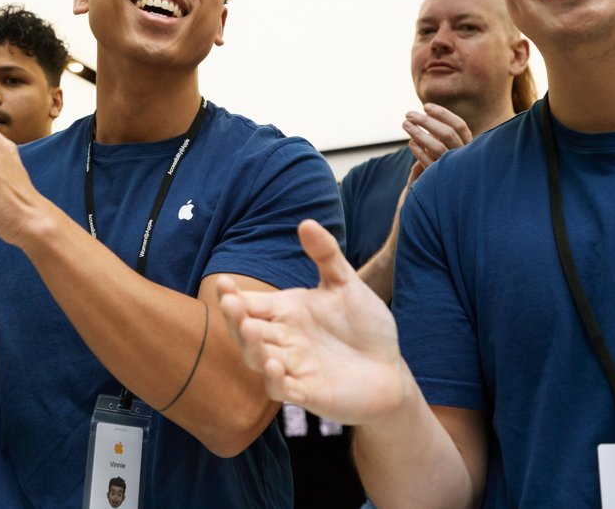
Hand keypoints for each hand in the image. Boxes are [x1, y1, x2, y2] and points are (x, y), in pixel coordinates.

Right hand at [217, 220, 406, 425]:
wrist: (390, 371)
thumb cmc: (365, 328)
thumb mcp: (348, 286)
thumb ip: (326, 256)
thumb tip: (305, 222)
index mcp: (286, 312)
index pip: (250, 303)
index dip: (233, 296)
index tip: (223, 283)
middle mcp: (283, 339)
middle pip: (246, 330)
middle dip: (235, 317)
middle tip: (229, 302)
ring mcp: (292, 367)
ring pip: (257, 358)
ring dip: (250, 345)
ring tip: (248, 329)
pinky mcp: (307, 393)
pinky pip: (282, 388)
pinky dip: (273, 378)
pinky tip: (273, 365)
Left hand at [404, 103, 471, 179]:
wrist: (447, 195)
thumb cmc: (446, 166)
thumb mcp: (448, 148)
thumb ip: (441, 134)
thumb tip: (427, 112)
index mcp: (468, 146)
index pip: (459, 125)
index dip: (443, 114)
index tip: (425, 106)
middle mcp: (464, 157)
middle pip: (447, 133)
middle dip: (426, 121)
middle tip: (408, 114)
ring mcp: (454, 169)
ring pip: (437, 147)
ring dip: (419, 133)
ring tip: (404, 124)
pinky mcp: (442, 181)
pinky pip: (429, 163)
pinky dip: (419, 152)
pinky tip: (411, 143)